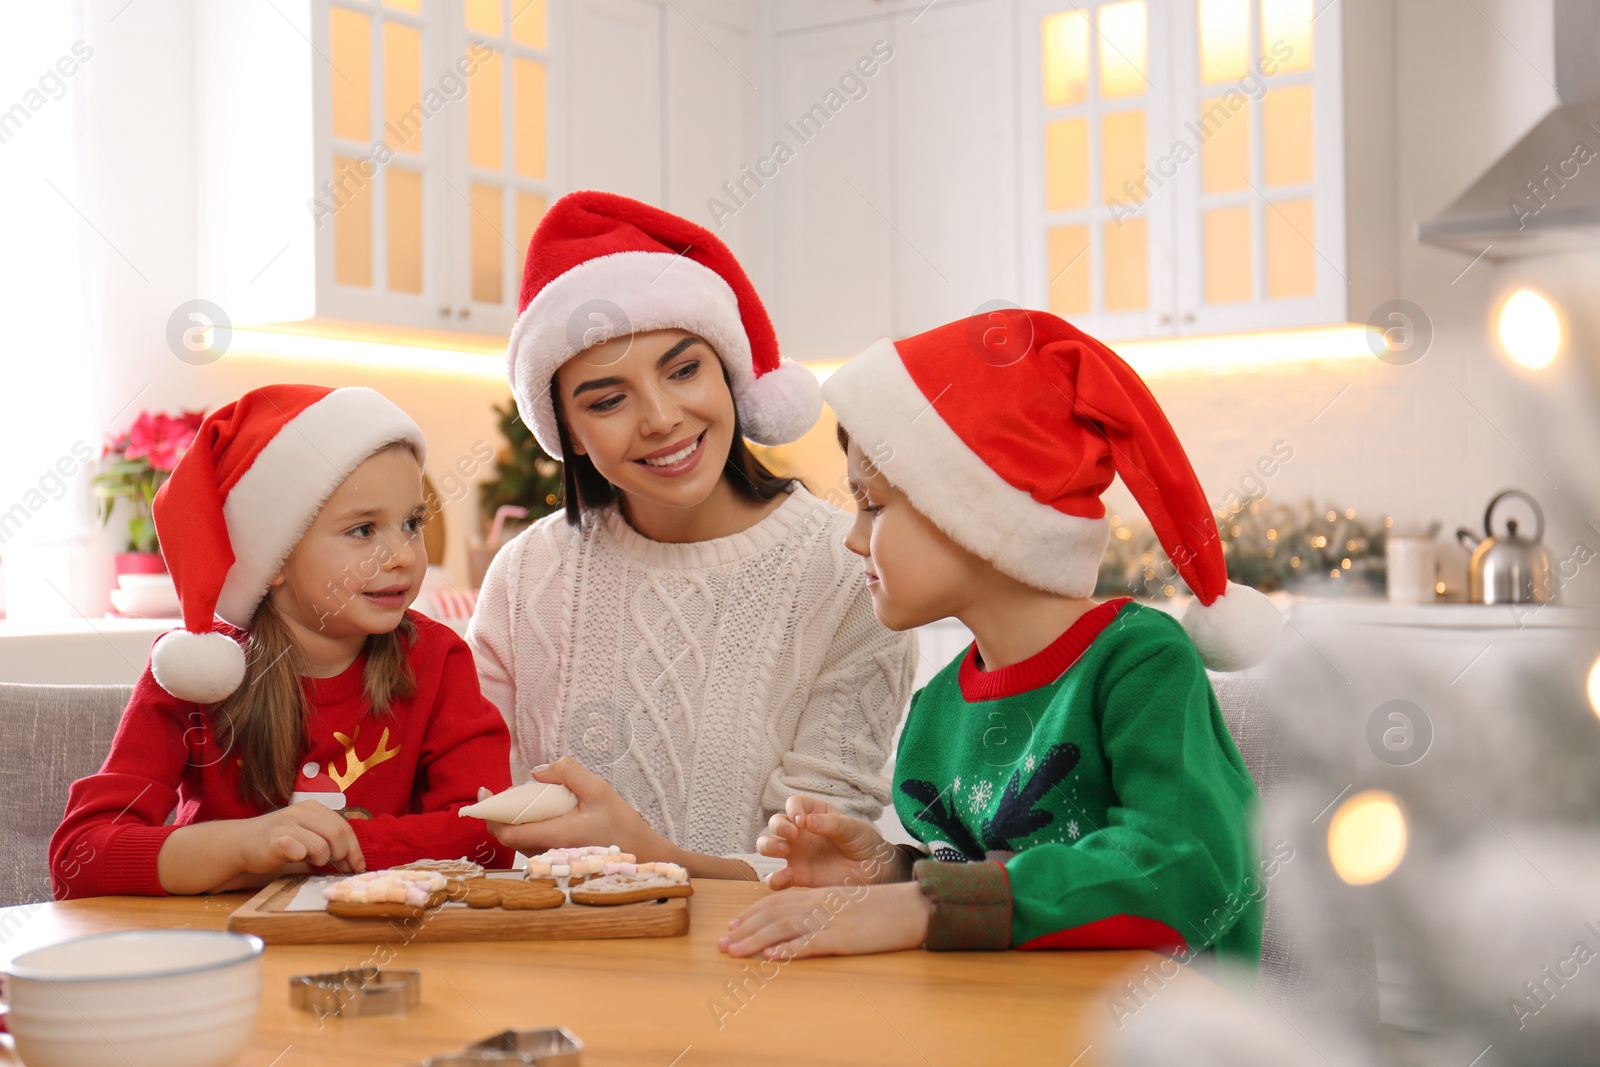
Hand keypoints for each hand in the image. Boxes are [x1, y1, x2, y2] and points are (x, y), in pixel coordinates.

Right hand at [235, 802, 364, 875]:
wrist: (242, 843)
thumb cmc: (280, 842)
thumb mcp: (309, 835)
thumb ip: (330, 842)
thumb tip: (356, 862)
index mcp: (314, 808)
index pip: (344, 827)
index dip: (354, 849)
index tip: (357, 866)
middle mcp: (302, 812)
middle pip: (337, 834)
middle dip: (342, 854)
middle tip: (336, 866)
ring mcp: (287, 824)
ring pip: (321, 845)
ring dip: (321, 859)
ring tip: (310, 861)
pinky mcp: (273, 840)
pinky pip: (295, 847)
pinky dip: (301, 854)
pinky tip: (297, 857)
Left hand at [484, 757, 665, 858]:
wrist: (640, 855)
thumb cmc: (621, 825)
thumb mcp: (599, 790)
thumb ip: (568, 774)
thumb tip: (537, 770)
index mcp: (555, 836)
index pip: (508, 833)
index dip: (490, 815)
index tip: (483, 795)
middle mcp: (547, 852)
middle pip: (509, 836)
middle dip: (499, 813)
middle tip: (498, 792)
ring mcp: (551, 857)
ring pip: (518, 840)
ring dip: (512, 819)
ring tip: (520, 798)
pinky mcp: (556, 858)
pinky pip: (531, 841)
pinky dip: (526, 825)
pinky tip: (538, 811)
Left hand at [719, 882, 930, 959]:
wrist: (911, 907)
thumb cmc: (881, 908)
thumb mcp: (846, 903)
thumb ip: (823, 909)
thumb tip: (801, 924)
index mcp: (819, 894)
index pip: (777, 901)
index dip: (752, 913)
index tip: (733, 925)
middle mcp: (819, 904)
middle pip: (772, 914)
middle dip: (744, 929)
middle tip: (722, 944)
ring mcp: (829, 920)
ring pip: (783, 928)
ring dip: (755, 940)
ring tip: (734, 952)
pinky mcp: (842, 938)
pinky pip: (811, 943)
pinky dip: (789, 950)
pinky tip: (773, 958)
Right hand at [758, 795, 902, 889]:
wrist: (875, 870)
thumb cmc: (863, 842)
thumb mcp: (851, 827)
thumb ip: (830, 823)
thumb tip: (807, 821)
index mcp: (813, 814)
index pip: (793, 804)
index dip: (793, 809)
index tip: (802, 820)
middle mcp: (800, 833)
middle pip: (775, 823)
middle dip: (778, 826)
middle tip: (793, 835)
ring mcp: (796, 854)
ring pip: (766, 846)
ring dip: (768, 845)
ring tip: (785, 849)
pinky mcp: (798, 876)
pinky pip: (775, 879)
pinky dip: (774, 878)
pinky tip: (787, 876)